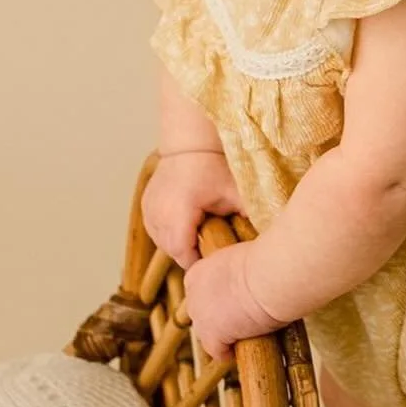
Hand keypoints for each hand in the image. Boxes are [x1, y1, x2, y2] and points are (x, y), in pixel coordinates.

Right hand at [142, 149, 243, 271]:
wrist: (191, 144)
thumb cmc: (215, 167)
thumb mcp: (236, 195)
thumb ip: (247, 219)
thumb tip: (260, 243)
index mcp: (179, 211)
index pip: (182, 253)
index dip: (198, 262)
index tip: (214, 261)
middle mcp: (158, 212)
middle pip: (171, 250)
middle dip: (189, 254)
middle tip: (209, 249)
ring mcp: (148, 209)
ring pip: (161, 242)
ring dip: (178, 244)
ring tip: (197, 235)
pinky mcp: (145, 206)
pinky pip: (155, 230)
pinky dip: (168, 233)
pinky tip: (185, 226)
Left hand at [182, 240, 288, 364]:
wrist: (271, 276)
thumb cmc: (267, 264)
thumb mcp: (242, 262)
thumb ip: (234, 275)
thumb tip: (247, 284)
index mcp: (198, 272)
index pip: (201, 295)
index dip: (219, 301)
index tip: (235, 304)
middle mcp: (193, 293)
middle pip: (202, 315)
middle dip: (218, 319)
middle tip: (242, 321)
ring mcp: (200, 315)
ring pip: (207, 334)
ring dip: (223, 335)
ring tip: (244, 334)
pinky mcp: (211, 334)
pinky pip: (217, 351)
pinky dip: (228, 352)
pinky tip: (242, 347)